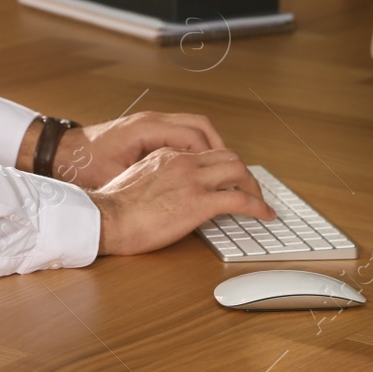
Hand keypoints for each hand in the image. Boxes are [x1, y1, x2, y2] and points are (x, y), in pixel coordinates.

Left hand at [51, 111, 231, 189]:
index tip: (231, 178)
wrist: (64, 153)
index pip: (195, 136)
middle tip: (238, 176)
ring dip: (211, 147)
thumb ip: (153, 183)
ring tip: (224, 173)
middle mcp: (151, 121)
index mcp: (147, 129)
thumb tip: (181, 195)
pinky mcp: (147, 131)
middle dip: (223, 150)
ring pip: (194, 127)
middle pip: (201, 126)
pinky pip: (181, 132)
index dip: (217, 158)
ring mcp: (150, 122)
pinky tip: (200, 168)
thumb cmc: (86, 167)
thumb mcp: (119, 178)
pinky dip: (196, 147)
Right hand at [88, 147, 274, 255]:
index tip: (228, 180)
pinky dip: (257, 206)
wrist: (108, 218)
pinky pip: (239, 199)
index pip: (205, 153)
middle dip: (244, 173)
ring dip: (254, 187)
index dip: (221, 167)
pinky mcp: (199, 202)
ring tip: (261, 202)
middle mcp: (183, 161)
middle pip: (227, 156)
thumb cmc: (115, 207)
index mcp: (167, 155)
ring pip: (238, 170)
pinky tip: (264, 215)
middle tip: (250, 189)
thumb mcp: (137, 179)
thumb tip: (169, 190)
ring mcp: (192, 180)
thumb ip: (157, 177)